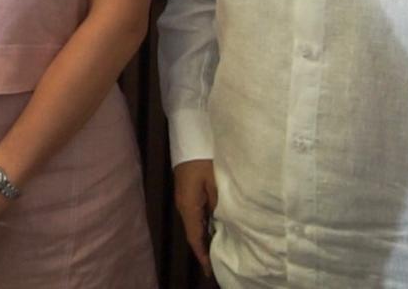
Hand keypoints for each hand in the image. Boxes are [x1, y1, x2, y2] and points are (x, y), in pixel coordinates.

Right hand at [173, 159, 216, 276]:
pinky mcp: (188, 193)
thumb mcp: (216, 184)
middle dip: (204, 249)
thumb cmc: (204, 160)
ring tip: (218, 249)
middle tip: (217, 263)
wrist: (191, 138)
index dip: (202, 255)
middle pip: (193, 233)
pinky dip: (204, 225)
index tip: (210, 271)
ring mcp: (184, 199)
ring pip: (195, 224)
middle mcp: (183, 206)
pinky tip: (215, 228)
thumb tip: (223, 224)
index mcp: (189, 206)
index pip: (194, 237)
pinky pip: (196, 214)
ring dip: (204, 237)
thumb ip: (220, 205)